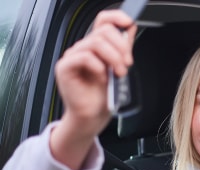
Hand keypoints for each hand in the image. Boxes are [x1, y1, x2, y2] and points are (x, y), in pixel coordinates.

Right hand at [50, 10, 136, 169]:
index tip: (129, 24)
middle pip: (103, 31)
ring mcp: (73, 56)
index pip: (103, 20)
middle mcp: (83, 48)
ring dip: (113, 57)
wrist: (93, 117)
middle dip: (121, 47)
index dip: (116, 17)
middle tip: (127, 64)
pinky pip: (84, 57)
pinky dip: (98, 67)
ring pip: (95, 43)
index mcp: (96, 46)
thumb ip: (123, 49)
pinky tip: (103, 78)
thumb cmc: (104, 96)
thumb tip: (130, 29)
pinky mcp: (65, 67)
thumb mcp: (119, 68)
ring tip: (119, 73)